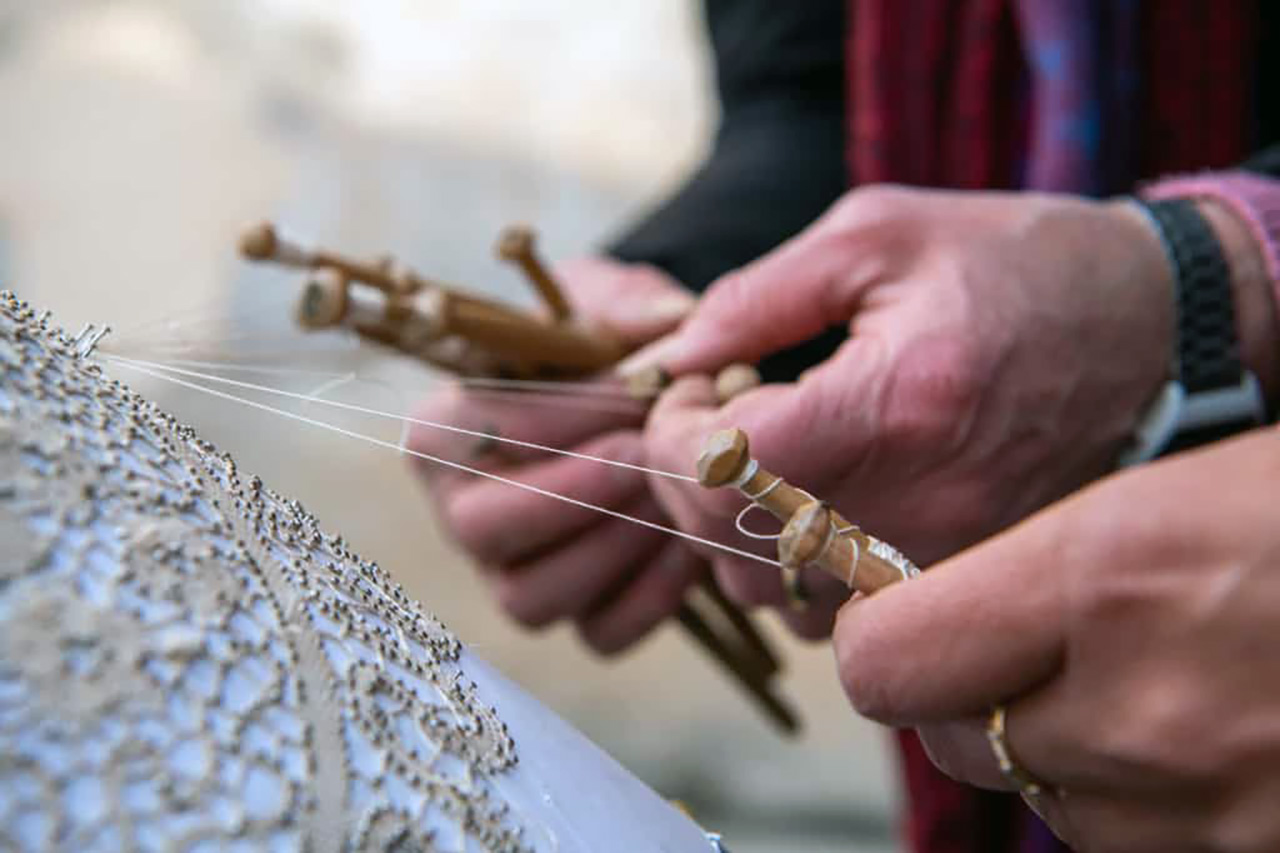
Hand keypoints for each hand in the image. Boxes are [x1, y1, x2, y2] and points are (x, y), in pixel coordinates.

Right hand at [407, 256, 702, 653]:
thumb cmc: (607, 345)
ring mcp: (515, 574)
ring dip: (614, 544)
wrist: (648, 401)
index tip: (629, 394)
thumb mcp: (610, 304)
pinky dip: (653, 594)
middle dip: (572, 492)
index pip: (464, 433)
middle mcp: (464, 511)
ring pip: (533, 598)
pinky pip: (601, 633)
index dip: (549, 419)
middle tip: (644, 452)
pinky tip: (695, 541)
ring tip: (675, 492)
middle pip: (480, 530)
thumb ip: (631, 307)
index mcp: (447, 430)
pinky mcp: (576, 614)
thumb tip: (670, 326)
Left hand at [636, 186, 1175, 635]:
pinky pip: (834, 611)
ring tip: (761, 456)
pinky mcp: (961, 581)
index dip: (670, 431)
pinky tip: (809, 498)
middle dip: (687, 478)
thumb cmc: (1019, 266)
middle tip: (712, 416)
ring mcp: (947, 559)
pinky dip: (792, 565)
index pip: (722, 464)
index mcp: (896, 403)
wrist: (1157, 330)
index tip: (687, 390)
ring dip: (733, 529)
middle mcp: (923, 504)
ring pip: (775, 594)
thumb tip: (674, 355)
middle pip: (734, 541)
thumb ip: (759, 294)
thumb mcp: (882, 235)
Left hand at [835, 426, 1279, 850]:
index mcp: (1100, 575)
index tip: (888, 603)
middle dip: (951, 690)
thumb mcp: (1172, 488)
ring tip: (1113, 672)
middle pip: (946, 737)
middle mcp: (1134, 706)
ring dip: (1042, 745)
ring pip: (1031, 793)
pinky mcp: (1249, 847)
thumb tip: (935, 596)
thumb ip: (1037, 554)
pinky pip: (1121, 834)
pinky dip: (1122, 788)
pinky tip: (1175, 719)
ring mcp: (1196, 796)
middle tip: (1002, 639)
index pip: (884, 657)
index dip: (873, 633)